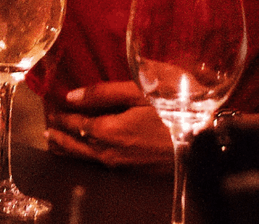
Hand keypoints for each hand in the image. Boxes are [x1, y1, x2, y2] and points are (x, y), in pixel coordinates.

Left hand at [45, 81, 172, 168]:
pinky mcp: (135, 171)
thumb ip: (104, 92)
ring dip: (68, 146)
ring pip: (86, 157)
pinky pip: (100, 162)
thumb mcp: (142, 89)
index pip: (74, 123)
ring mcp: (123, 165)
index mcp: (110, 131)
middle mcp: (112, 153)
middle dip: (58, 132)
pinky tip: (85, 149)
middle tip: (47, 123)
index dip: (59, 114)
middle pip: (75, 144)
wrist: (211, 140)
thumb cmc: (180, 107)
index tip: (49, 106)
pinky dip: (85, 154)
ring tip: (55, 139)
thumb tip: (72, 95)